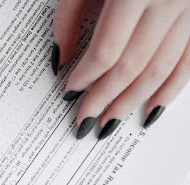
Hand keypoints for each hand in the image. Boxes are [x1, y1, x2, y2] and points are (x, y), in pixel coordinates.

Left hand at [52, 0, 189, 138]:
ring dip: (133, 102)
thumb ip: (69, 15)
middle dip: (104, 99)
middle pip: (133, 66)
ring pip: (161, 70)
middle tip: (84, 122)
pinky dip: (171, 90)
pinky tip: (151, 110)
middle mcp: (171, 1)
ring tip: (109, 124)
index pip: (107, 51)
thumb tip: (60, 59)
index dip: (85, 77)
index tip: (69, 91)